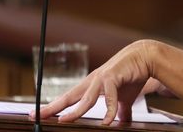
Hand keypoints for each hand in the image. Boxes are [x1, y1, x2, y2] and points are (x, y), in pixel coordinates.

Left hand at [31, 40, 156, 124]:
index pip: (68, 99)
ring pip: (85, 98)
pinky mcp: (113, 77)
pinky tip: (108, 122)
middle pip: (68, 97)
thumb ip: (119, 112)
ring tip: (64, 120)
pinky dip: (109, 110)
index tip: (38, 114)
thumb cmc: (132, 75)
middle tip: (37, 115)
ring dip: (75, 111)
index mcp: (91, 86)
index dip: (53, 107)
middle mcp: (92, 82)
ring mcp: (101, 78)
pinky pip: (110, 96)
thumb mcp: (123, 99)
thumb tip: (120, 125)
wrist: (145, 57)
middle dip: (52, 107)